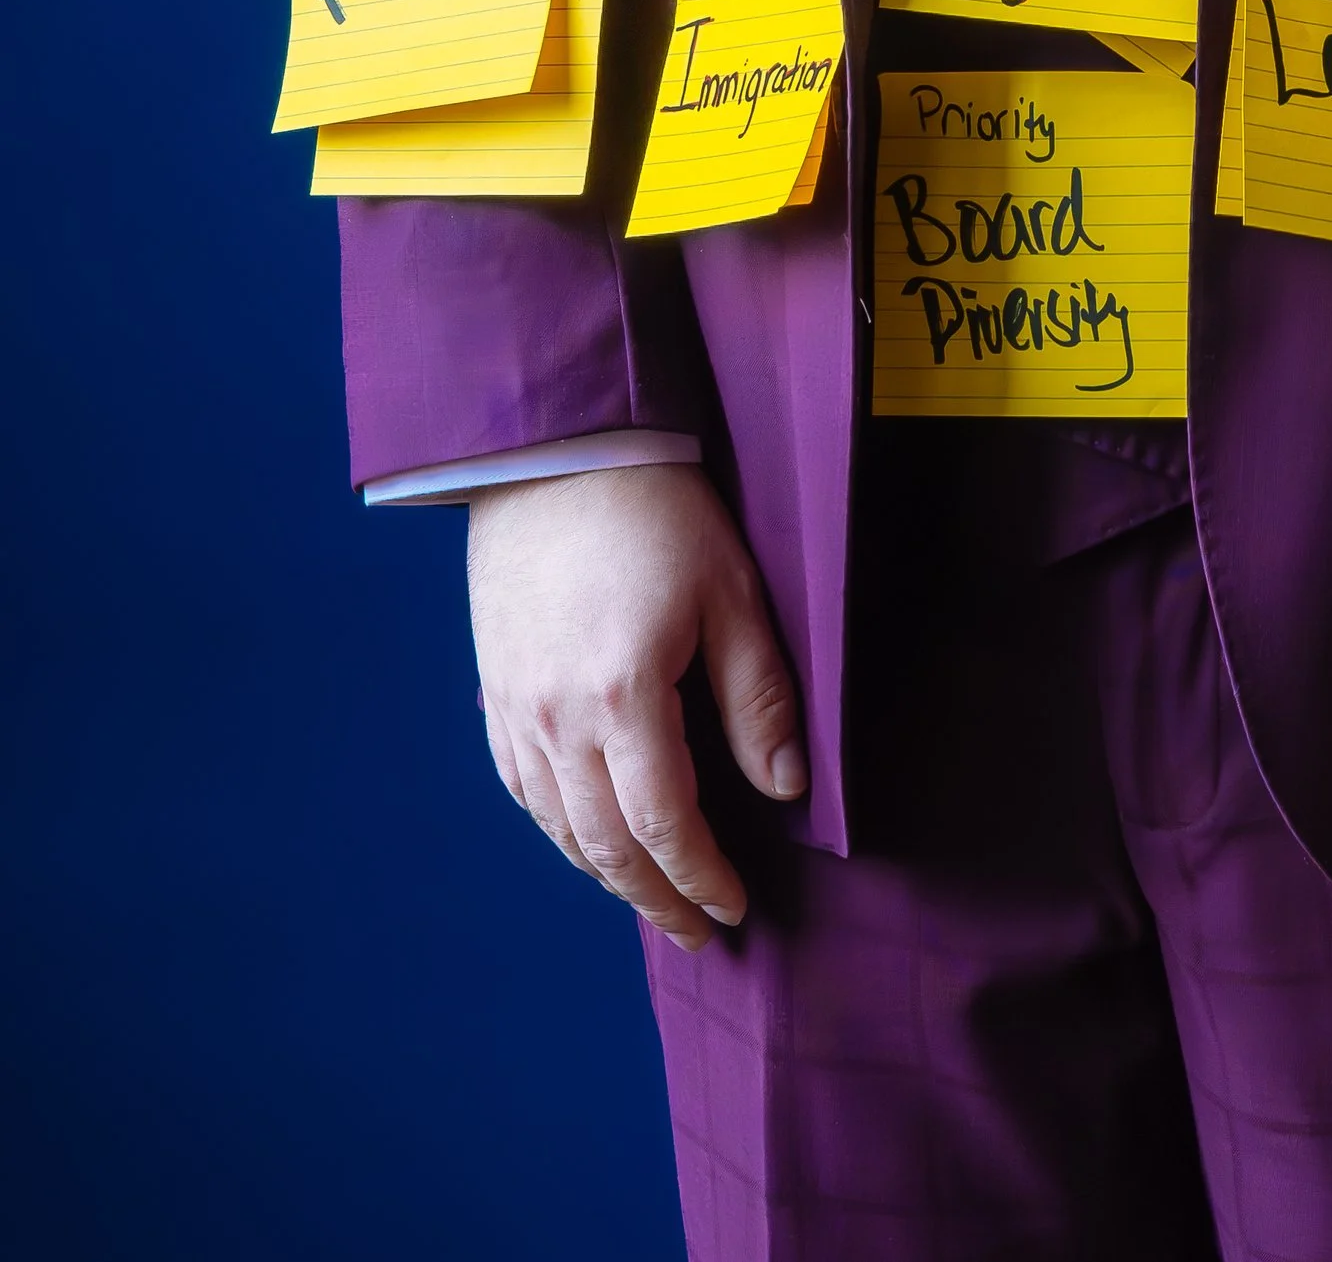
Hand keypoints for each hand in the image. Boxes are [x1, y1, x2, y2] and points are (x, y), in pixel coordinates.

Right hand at [467, 461, 805, 951]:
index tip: (733, 909)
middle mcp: (557, 719)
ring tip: (651, 902)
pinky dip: (558, 832)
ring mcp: (515, 709)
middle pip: (607, 844)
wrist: (557, 451)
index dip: (701, 877)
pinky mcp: (493, 691)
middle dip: (656, 899)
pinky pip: (521, 789)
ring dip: (607, 877)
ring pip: (559, 828)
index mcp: (624, 698)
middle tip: (697, 933)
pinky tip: (586, 843)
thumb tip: (785, 786)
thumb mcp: (731, 592)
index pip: (666, 824)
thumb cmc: (655, 510)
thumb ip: (758, 697)